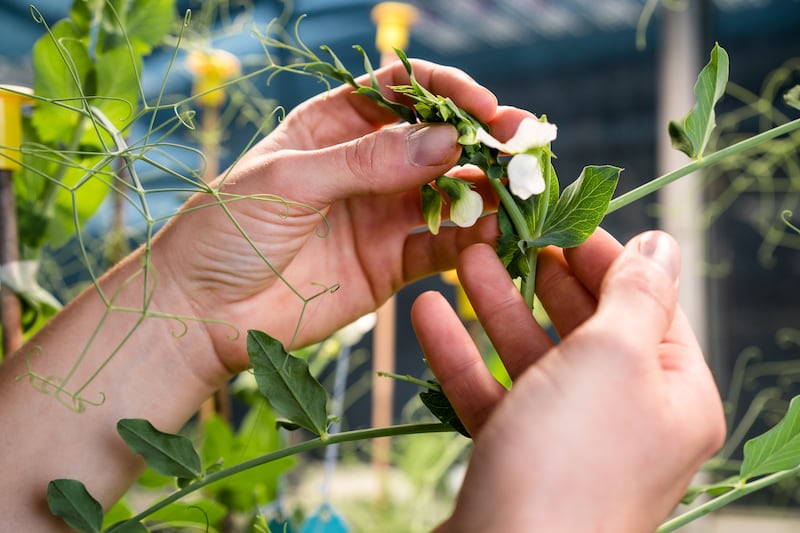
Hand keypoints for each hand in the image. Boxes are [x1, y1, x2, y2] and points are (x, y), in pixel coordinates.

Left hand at [151, 59, 530, 375]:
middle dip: (482, 141)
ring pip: (451, 193)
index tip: (484, 105)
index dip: (447, 92)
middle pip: (438, 142)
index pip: (403, 92)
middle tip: (522, 146)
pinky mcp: (392, 262)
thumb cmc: (227, 230)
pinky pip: (444, 245)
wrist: (201, 313)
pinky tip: (496, 234)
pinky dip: (473, 240)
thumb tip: (444, 142)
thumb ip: (366, 162)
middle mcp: (366, 166)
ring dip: (488, 190)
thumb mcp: (289, 181)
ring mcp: (382, 215)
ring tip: (520, 192)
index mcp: (334, 126)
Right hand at [412, 229, 724, 531]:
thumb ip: (636, 293)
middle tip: (504, 233)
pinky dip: (460, 356)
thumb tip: (663, 242)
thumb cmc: (572, 457)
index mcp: (674, 394)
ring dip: (495, 307)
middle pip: (585, 327)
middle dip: (541, 276)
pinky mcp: (518, 458)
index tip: (560, 215)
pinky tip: (426, 314)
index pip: (648, 303)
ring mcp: (570, 441)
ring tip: (460, 258)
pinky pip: (492, 394)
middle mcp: (627, 417)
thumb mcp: (614, 356)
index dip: (605, 255)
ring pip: (533, 357)